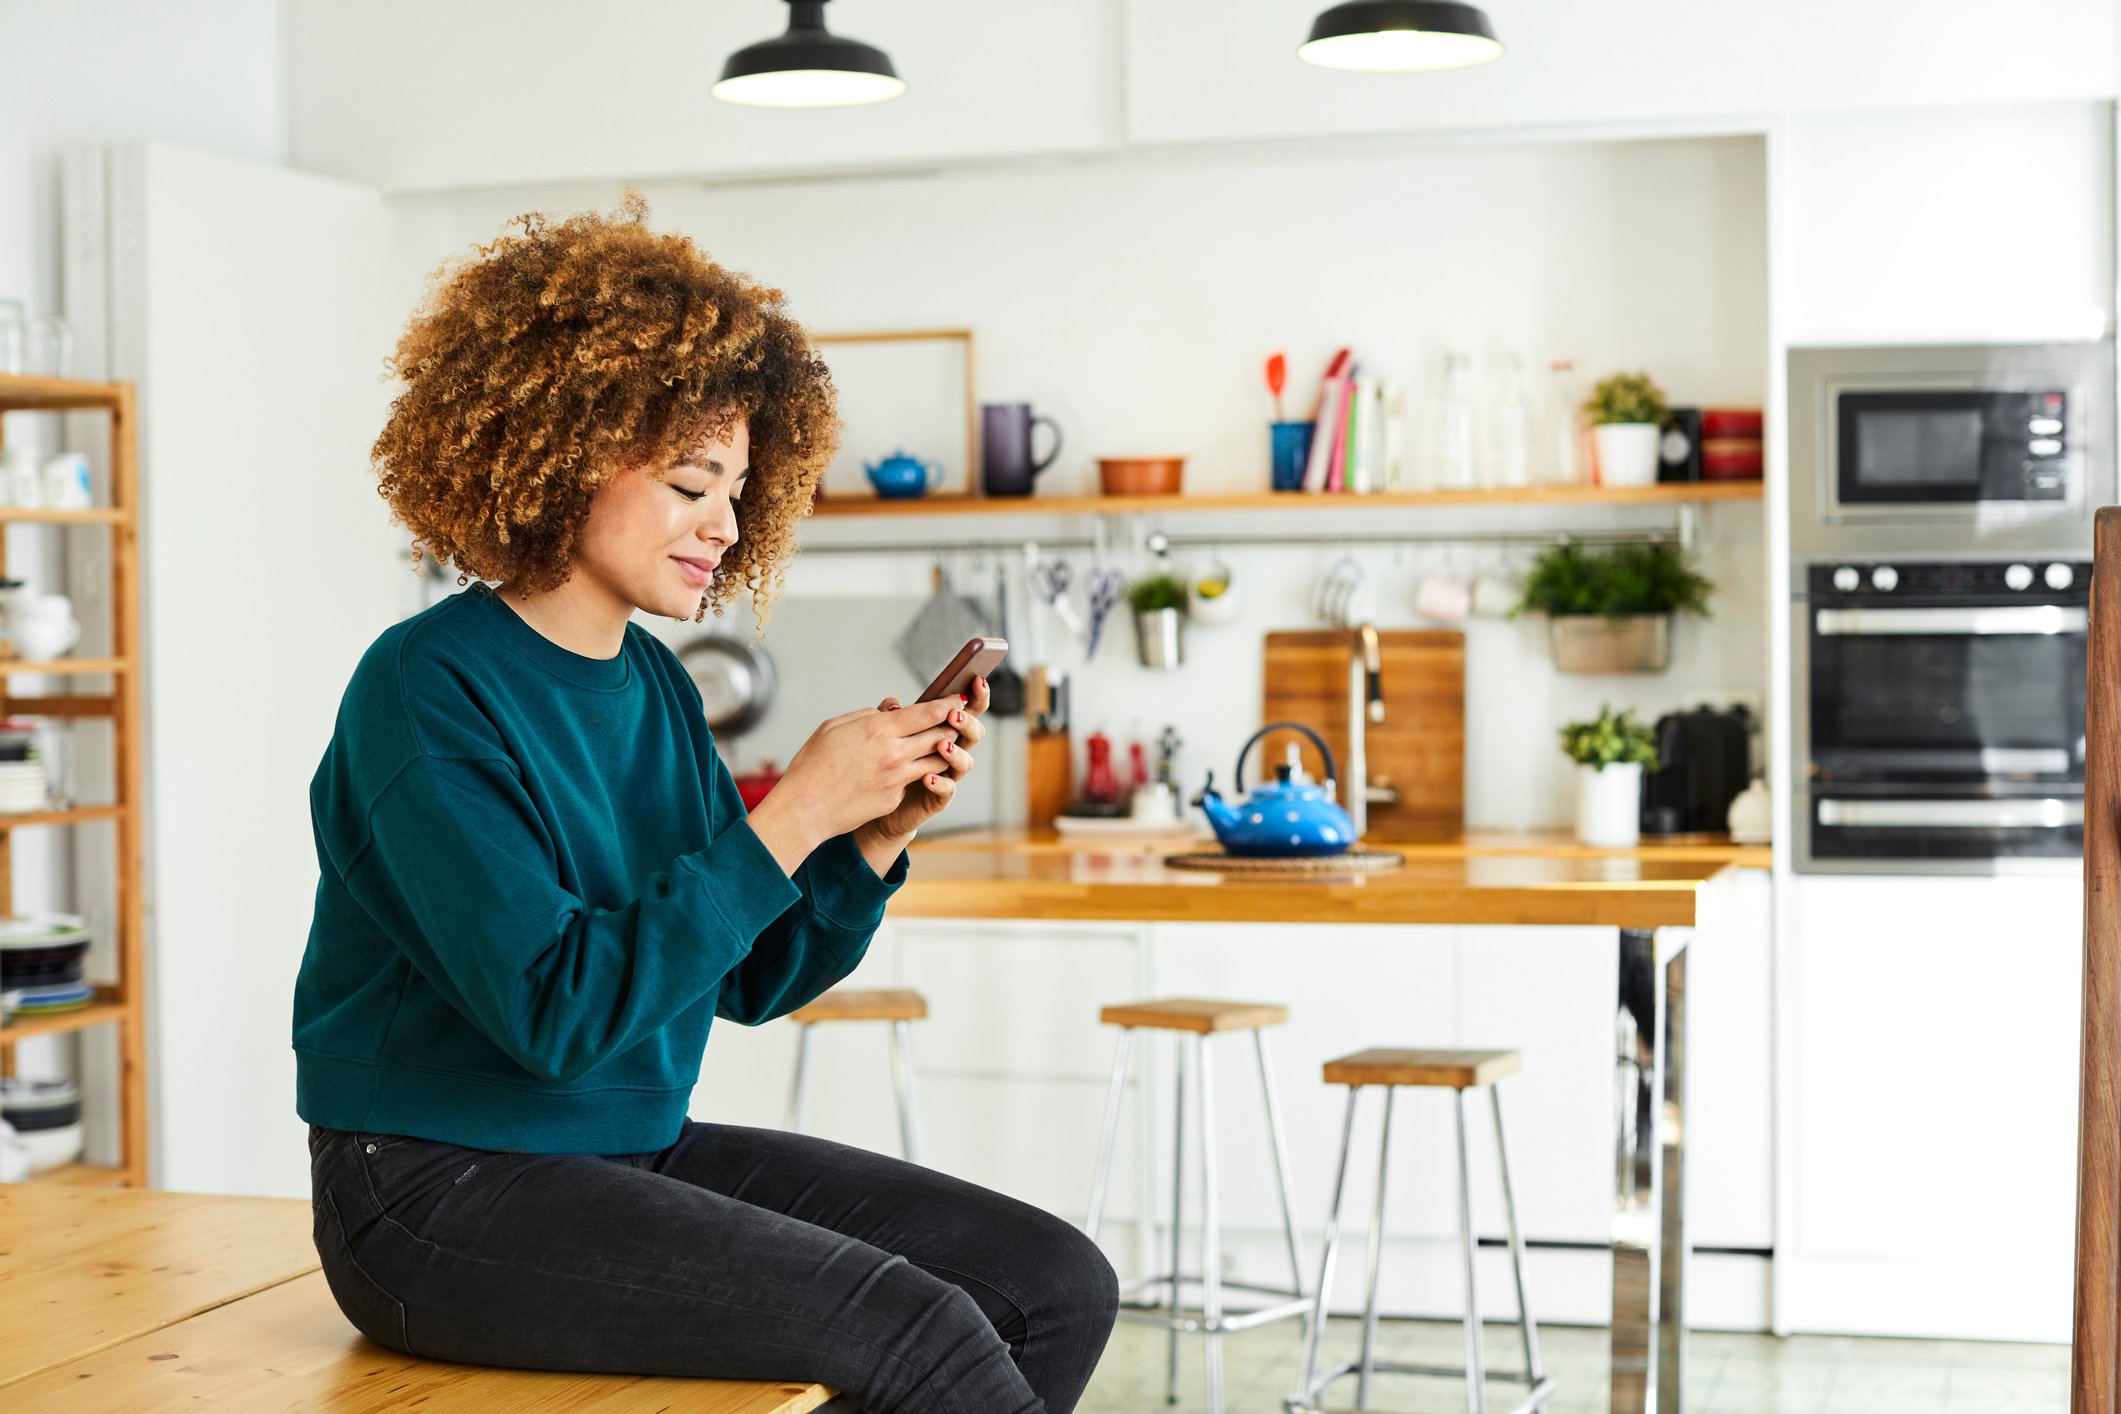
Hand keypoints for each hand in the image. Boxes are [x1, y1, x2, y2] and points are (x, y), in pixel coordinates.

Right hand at [745, 695, 959, 873]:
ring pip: (936, 761)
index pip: (927, 713)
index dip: (947, 705)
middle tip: (956, 721)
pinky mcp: (895, 799)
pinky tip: (911, 769)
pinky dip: (917, 772)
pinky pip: (914, 780)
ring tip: (941, 744)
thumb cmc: (813, 764)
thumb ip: (867, 715)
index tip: (957, 700)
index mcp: (879, 730)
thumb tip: (890, 712)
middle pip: (939, 736)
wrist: (805, 808)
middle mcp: (894, 754)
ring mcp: (897, 779)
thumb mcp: (834, 727)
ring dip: (942, 751)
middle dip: (951, 727)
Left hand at [864, 675, 989, 843]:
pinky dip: (940, 783)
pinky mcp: (938, 797)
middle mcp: (951, 750)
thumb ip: (891, 717)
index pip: (966, 708)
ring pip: (965, 762)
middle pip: (974, 732)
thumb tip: (894, 704)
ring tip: (942, 745)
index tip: (977, 680)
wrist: (874, 798)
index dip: (976, 695)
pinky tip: (927, 778)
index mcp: (942, 729)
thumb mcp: (885, 734)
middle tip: (955, 714)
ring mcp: (947, 774)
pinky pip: (948, 790)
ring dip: (956, 752)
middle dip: (968, 722)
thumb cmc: (882, 761)